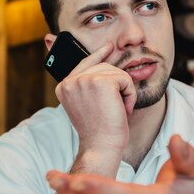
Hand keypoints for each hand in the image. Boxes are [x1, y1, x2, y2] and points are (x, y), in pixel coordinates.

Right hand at [56, 42, 136, 156]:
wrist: (101, 146)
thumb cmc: (98, 131)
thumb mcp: (87, 104)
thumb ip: (88, 85)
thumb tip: (105, 60)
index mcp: (64, 87)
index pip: (83, 64)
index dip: (98, 55)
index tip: (109, 47)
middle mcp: (70, 81)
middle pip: (102, 66)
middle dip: (116, 84)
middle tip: (117, 107)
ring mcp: (84, 80)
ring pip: (115, 71)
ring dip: (124, 90)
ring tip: (119, 109)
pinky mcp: (100, 81)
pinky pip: (124, 78)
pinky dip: (130, 94)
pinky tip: (124, 109)